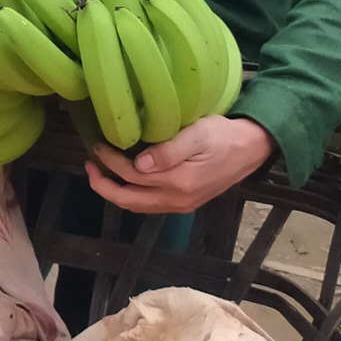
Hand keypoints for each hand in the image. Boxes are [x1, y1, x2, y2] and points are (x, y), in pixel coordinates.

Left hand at [85, 116, 274, 214]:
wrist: (250, 148)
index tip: (97, 144)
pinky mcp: (185, 203)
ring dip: (116, 191)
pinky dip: (132, 194)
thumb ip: (168, 151)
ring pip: (138, 206)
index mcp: (178, 182)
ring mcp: (181, 204)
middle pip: (129, 200)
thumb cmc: (223, 136)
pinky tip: (126, 179)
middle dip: (104, 185)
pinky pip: (150, 205)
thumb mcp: (197, 134)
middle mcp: (177, 199)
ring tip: (100, 172)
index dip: (111, 161)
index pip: (132, 176)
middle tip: (89, 165)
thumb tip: (138, 165)